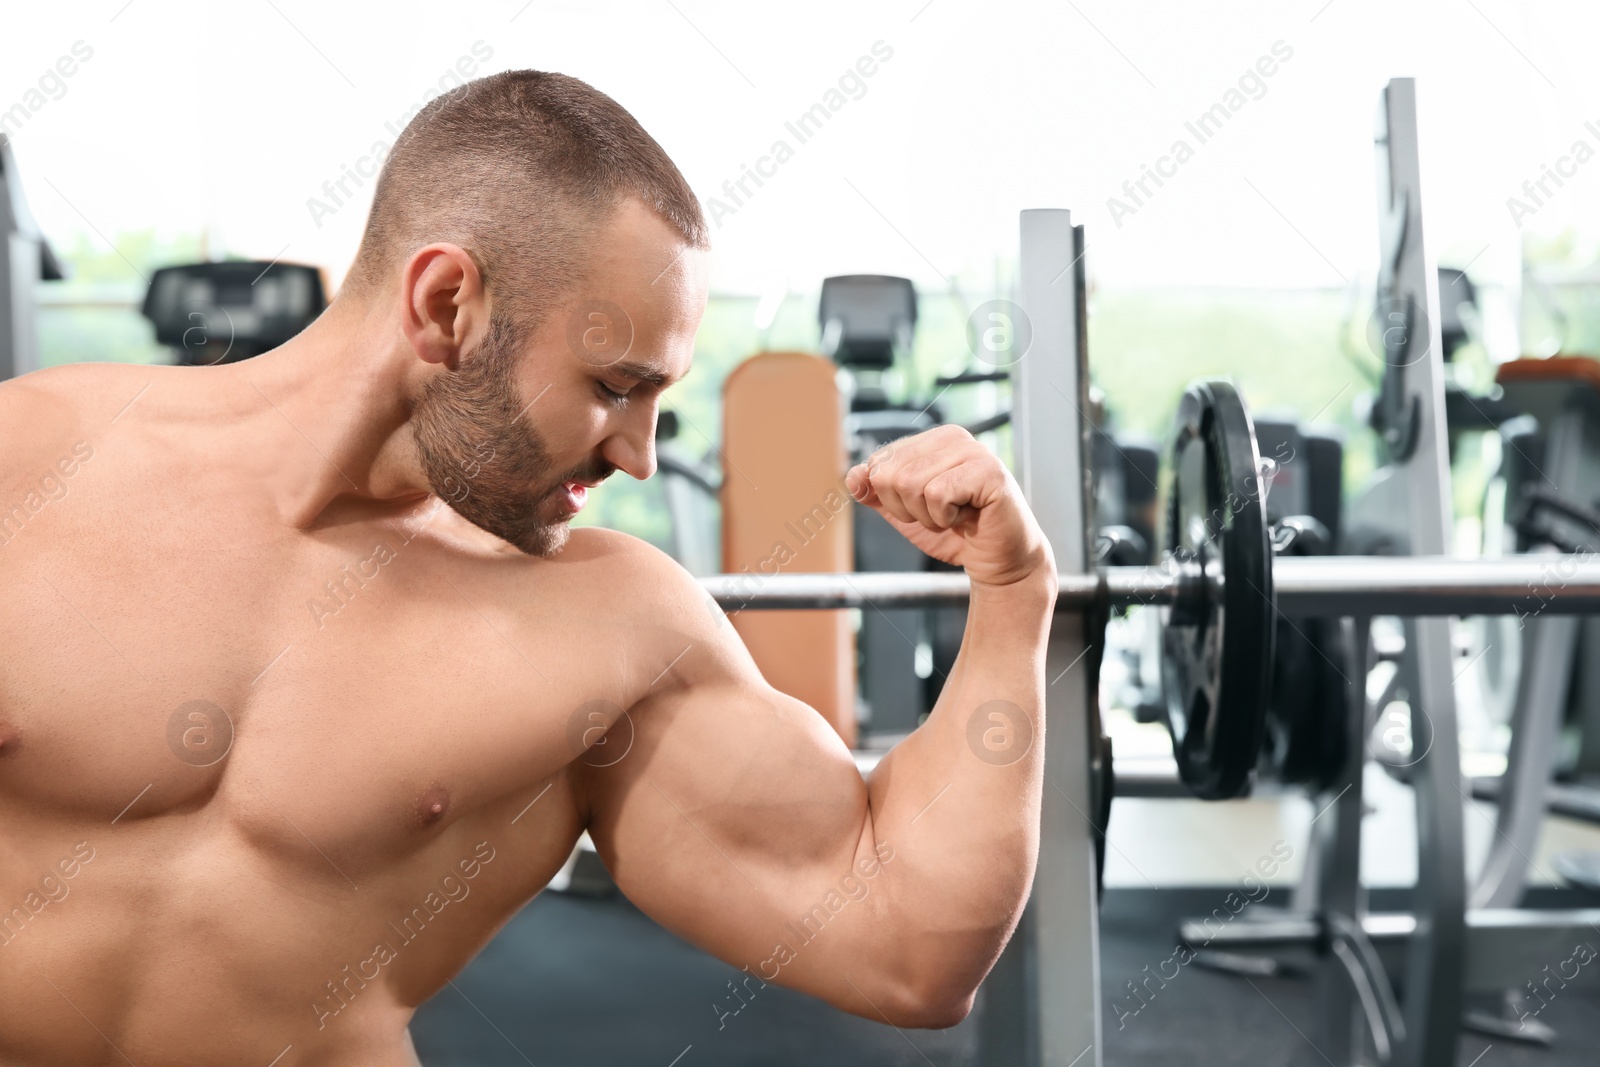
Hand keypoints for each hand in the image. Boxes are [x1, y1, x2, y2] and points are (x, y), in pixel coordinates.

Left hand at [844, 426, 1054, 589]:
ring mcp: (973, 451)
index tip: (924, 507)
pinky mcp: (989, 471)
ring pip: (910, 483)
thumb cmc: (955, 533)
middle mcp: (952, 437)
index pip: (878, 461)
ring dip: (928, 515)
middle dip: (907, 508)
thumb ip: (877, 493)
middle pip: (890, 473)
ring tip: (955, 516)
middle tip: (940, 515)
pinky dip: (946, 518)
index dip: (891, 498)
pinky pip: (938, 494)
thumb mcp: (904, 513)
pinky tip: (968, 517)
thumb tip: (853, 476)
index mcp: (931, 440)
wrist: (996, 561)